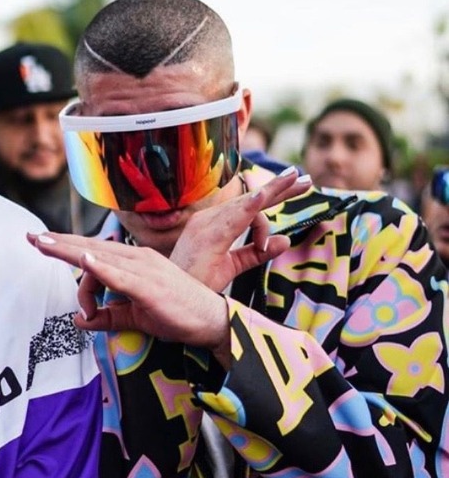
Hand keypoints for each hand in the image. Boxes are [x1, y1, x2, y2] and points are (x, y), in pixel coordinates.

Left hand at [27, 167, 311, 366]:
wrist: (212, 321)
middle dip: (58, 243)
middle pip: (89, 248)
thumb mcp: (135, 316)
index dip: (66, 248)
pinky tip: (84, 260)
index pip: (93, 253)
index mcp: (133, 262)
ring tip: (43, 245)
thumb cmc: (176, 315)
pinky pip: (120, 276)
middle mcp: (136, 258)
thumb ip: (107, 317)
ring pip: (98, 257)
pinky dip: (100, 267)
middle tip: (31, 238)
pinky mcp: (149, 286)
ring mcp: (143, 269)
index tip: (42, 244)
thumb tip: (79, 320)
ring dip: (69, 251)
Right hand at [170, 167, 311, 291]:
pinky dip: (250, 206)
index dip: (274, 196)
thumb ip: (257, 252)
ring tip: (296, 179)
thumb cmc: (195, 283)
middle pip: (250, 199)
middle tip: (307, 178)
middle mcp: (209, 219)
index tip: (299, 188)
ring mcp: (206, 225)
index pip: (249, 206)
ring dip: (272, 191)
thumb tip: (286, 240)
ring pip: (246, 204)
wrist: (170, 299)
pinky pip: (233, 217)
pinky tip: (264, 196)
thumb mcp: (232, 266)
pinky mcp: (207, 236)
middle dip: (280, 188)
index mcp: (213, 224)